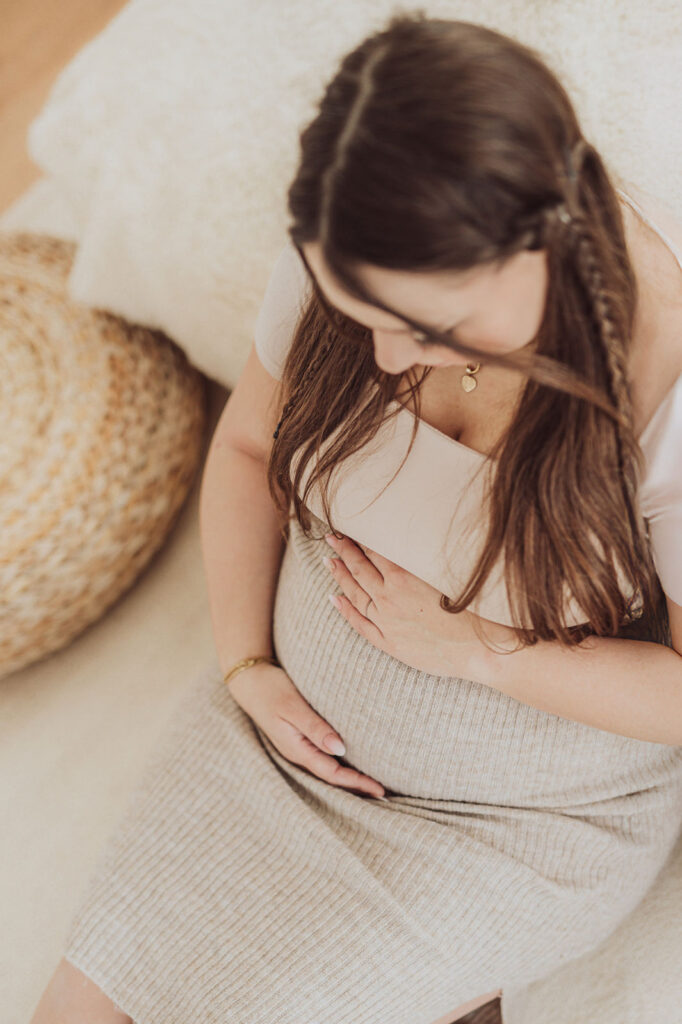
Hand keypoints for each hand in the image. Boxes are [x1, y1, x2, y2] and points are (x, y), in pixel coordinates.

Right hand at [226, 662, 385, 798]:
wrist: (249, 679)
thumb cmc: (271, 689)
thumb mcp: (292, 706)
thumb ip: (315, 727)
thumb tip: (340, 749)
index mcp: (297, 749)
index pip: (333, 774)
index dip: (357, 783)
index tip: (380, 789)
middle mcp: (298, 752)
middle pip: (332, 777)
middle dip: (357, 786)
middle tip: (384, 792)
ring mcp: (298, 745)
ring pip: (328, 768)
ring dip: (350, 777)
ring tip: (373, 781)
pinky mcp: (300, 736)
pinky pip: (324, 756)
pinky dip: (341, 762)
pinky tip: (352, 759)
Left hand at [323, 533, 485, 677]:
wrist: (481, 649)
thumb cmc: (476, 608)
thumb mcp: (450, 572)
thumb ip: (424, 558)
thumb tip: (411, 541)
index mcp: (405, 577)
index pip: (375, 551)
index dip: (361, 538)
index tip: (351, 527)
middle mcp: (390, 597)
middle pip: (360, 569)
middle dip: (344, 551)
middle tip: (331, 536)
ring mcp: (387, 621)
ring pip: (355, 594)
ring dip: (340, 576)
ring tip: (328, 561)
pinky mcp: (389, 643)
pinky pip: (360, 624)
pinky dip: (345, 611)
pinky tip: (334, 599)